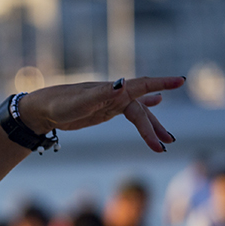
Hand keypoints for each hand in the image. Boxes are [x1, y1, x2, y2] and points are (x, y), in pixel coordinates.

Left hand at [17, 76, 185, 152]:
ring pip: (140, 113)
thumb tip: (123, 83)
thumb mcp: (80, 101)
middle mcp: (115, 94)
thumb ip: (103, 93)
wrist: (42, 109)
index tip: (181, 81)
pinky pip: (132, 111)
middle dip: (154, 127)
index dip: (162, 83)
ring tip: (167, 140)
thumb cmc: (59, 104)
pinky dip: (145, 110)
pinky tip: (156, 105)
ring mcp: (112, 103)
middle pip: (142, 110)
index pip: (142, 85)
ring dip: (154, 125)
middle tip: (165, 144)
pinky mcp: (106, 111)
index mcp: (112, 90)